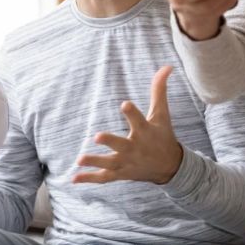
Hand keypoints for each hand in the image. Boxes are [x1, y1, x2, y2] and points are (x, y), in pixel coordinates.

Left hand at [73, 66, 182, 184]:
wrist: (170, 167)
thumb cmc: (163, 135)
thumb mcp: (162, 113)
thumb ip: (159, 90)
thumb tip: (167, 66)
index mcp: (145, 131)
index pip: (138, 120)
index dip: (131, 112)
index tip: (124, 104)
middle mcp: (135, 148)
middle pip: (121, 145)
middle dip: (110, 141)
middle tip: (96, 136)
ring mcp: (128, 163)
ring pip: (110, 163)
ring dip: (95, 162)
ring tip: (79, 159)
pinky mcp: (122, 173)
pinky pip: (105, 177)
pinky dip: (90, 178)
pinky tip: (74, 178)